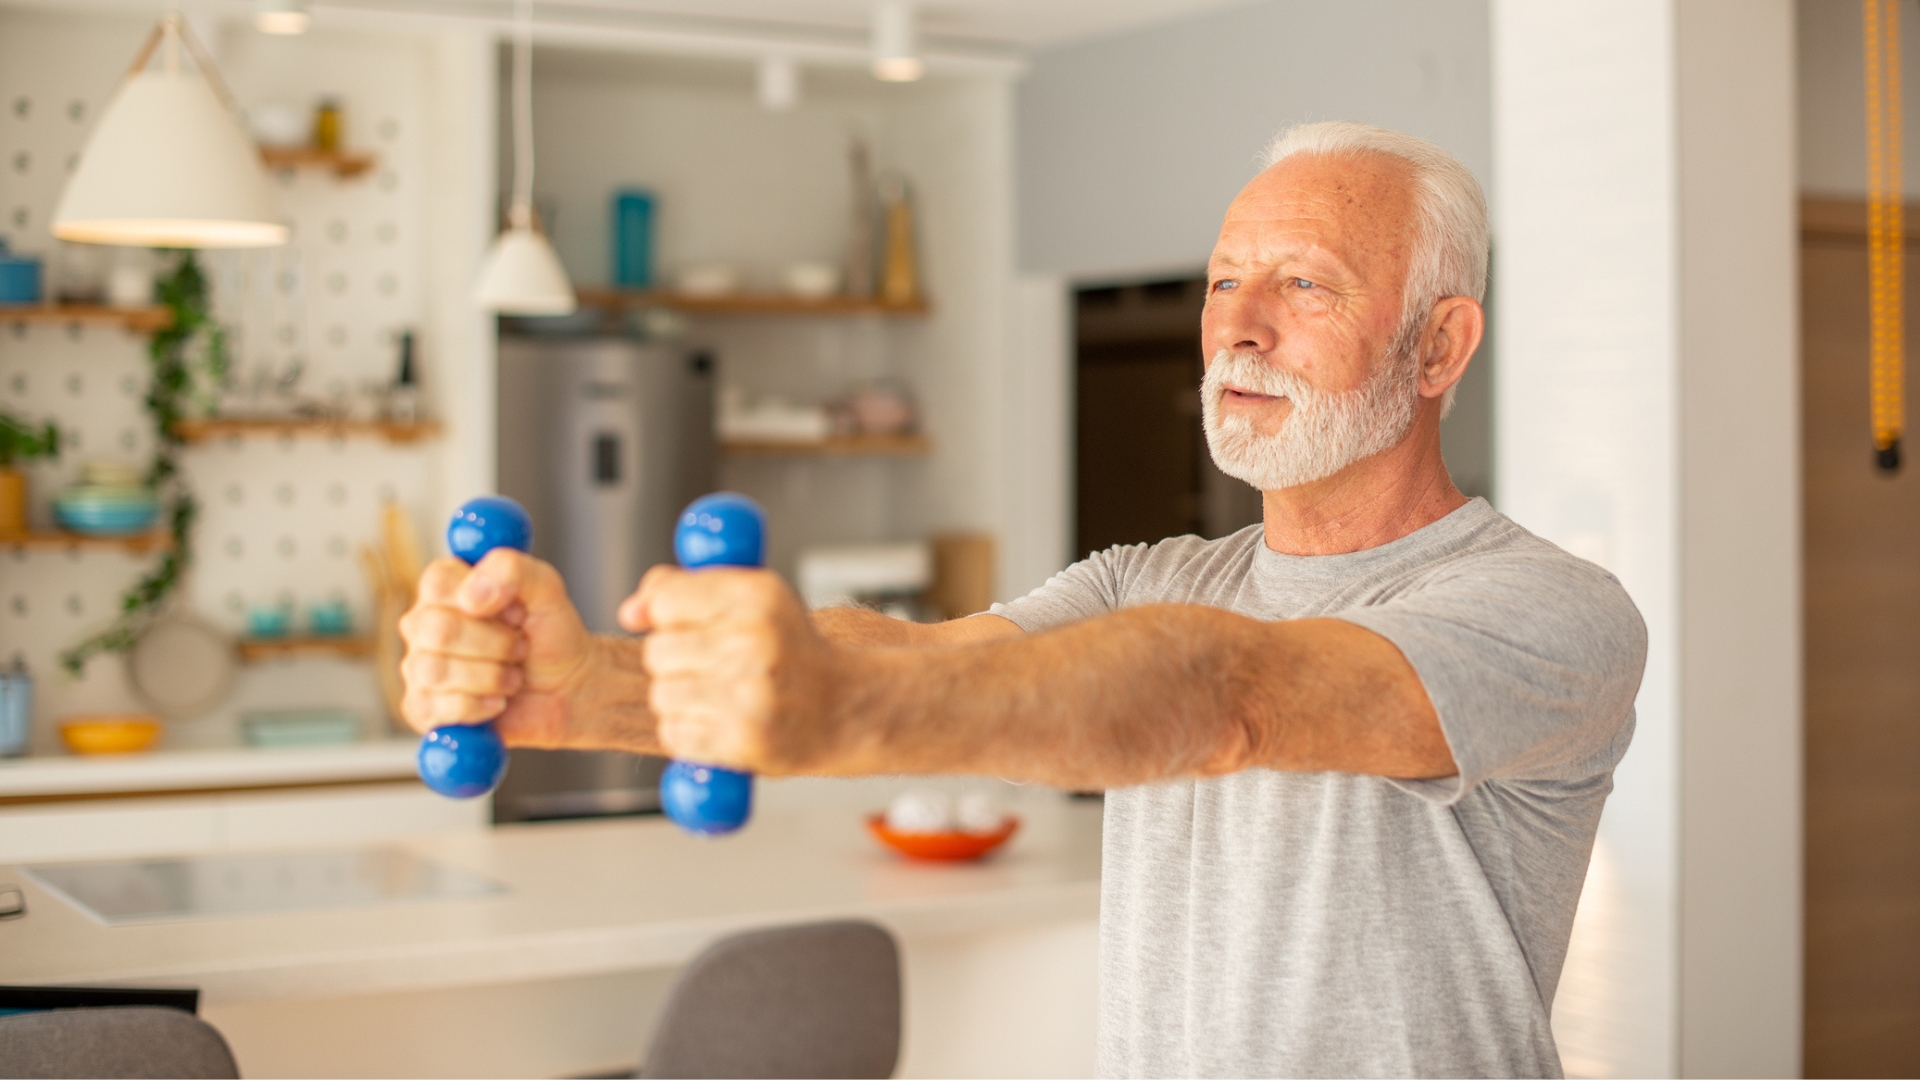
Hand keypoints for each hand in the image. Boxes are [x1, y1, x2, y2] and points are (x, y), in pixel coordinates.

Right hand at [399, 550, 598, 746]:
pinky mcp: (422, 708)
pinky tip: (497, 702)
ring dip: (491, 677)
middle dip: (496, 644)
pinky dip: (477, 708)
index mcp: (447, 588)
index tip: (515, 612)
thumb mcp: (547, 590)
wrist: (567, 690)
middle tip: (520, 648)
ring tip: (513, 677)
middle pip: (438, 630)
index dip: (483, 600)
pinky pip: (432, 709)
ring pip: (435, 671)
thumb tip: (473, 594)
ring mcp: (419, 666)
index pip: (438, 582)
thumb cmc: (551, 635)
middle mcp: (425, 624)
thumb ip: (513, 570)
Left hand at [618, 566, 849, 772]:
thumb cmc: (792, 652)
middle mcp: (753, 642)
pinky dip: (690, 732)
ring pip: (662, 694)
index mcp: (756, 596)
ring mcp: (748, 695)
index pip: (665, 599)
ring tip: (720, 695)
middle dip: (674, 660)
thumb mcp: (753, 599)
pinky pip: (676, 734)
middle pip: (657, 651)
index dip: (665, 614)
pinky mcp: (741, 740)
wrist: (843, 706)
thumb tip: (631, 611)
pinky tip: (722, 721)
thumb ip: (686, 590)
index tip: (683, 623)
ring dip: (680, 699)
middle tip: (713, 665)